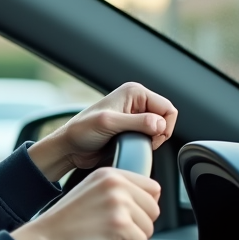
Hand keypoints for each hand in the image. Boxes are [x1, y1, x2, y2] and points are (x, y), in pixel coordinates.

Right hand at [11, 168, 160, 239]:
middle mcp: (115, 184)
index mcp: (109, 174)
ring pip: (149, 227)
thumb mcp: (91, 193)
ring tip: (110, 238)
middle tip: (116, 230)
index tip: (128, 216)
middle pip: (154, 209)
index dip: (143, 206)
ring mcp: (117, 203)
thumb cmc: (66, 223)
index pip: (152, 188)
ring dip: (134, 238)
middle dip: (140, 224)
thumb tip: (147, 201)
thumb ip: (117, 190)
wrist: (46, 239)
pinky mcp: (119, 224)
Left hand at [28, 82, 177, 181]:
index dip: (164, 126)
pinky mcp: (132, 129)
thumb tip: (159, 124)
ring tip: (131, 143)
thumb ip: (136, 122)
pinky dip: (145, 144)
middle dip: (158, 134)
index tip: (150, 137)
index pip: (168, 108)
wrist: (70, 147)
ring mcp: (135, 116)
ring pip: (160, 130)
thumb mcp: (109, 123)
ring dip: (150, 140)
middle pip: (166, 119)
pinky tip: (130, 146)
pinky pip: (151, 138)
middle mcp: (136, 102)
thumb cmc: (82, 131)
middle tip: (140, 141)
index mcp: (134, 92)